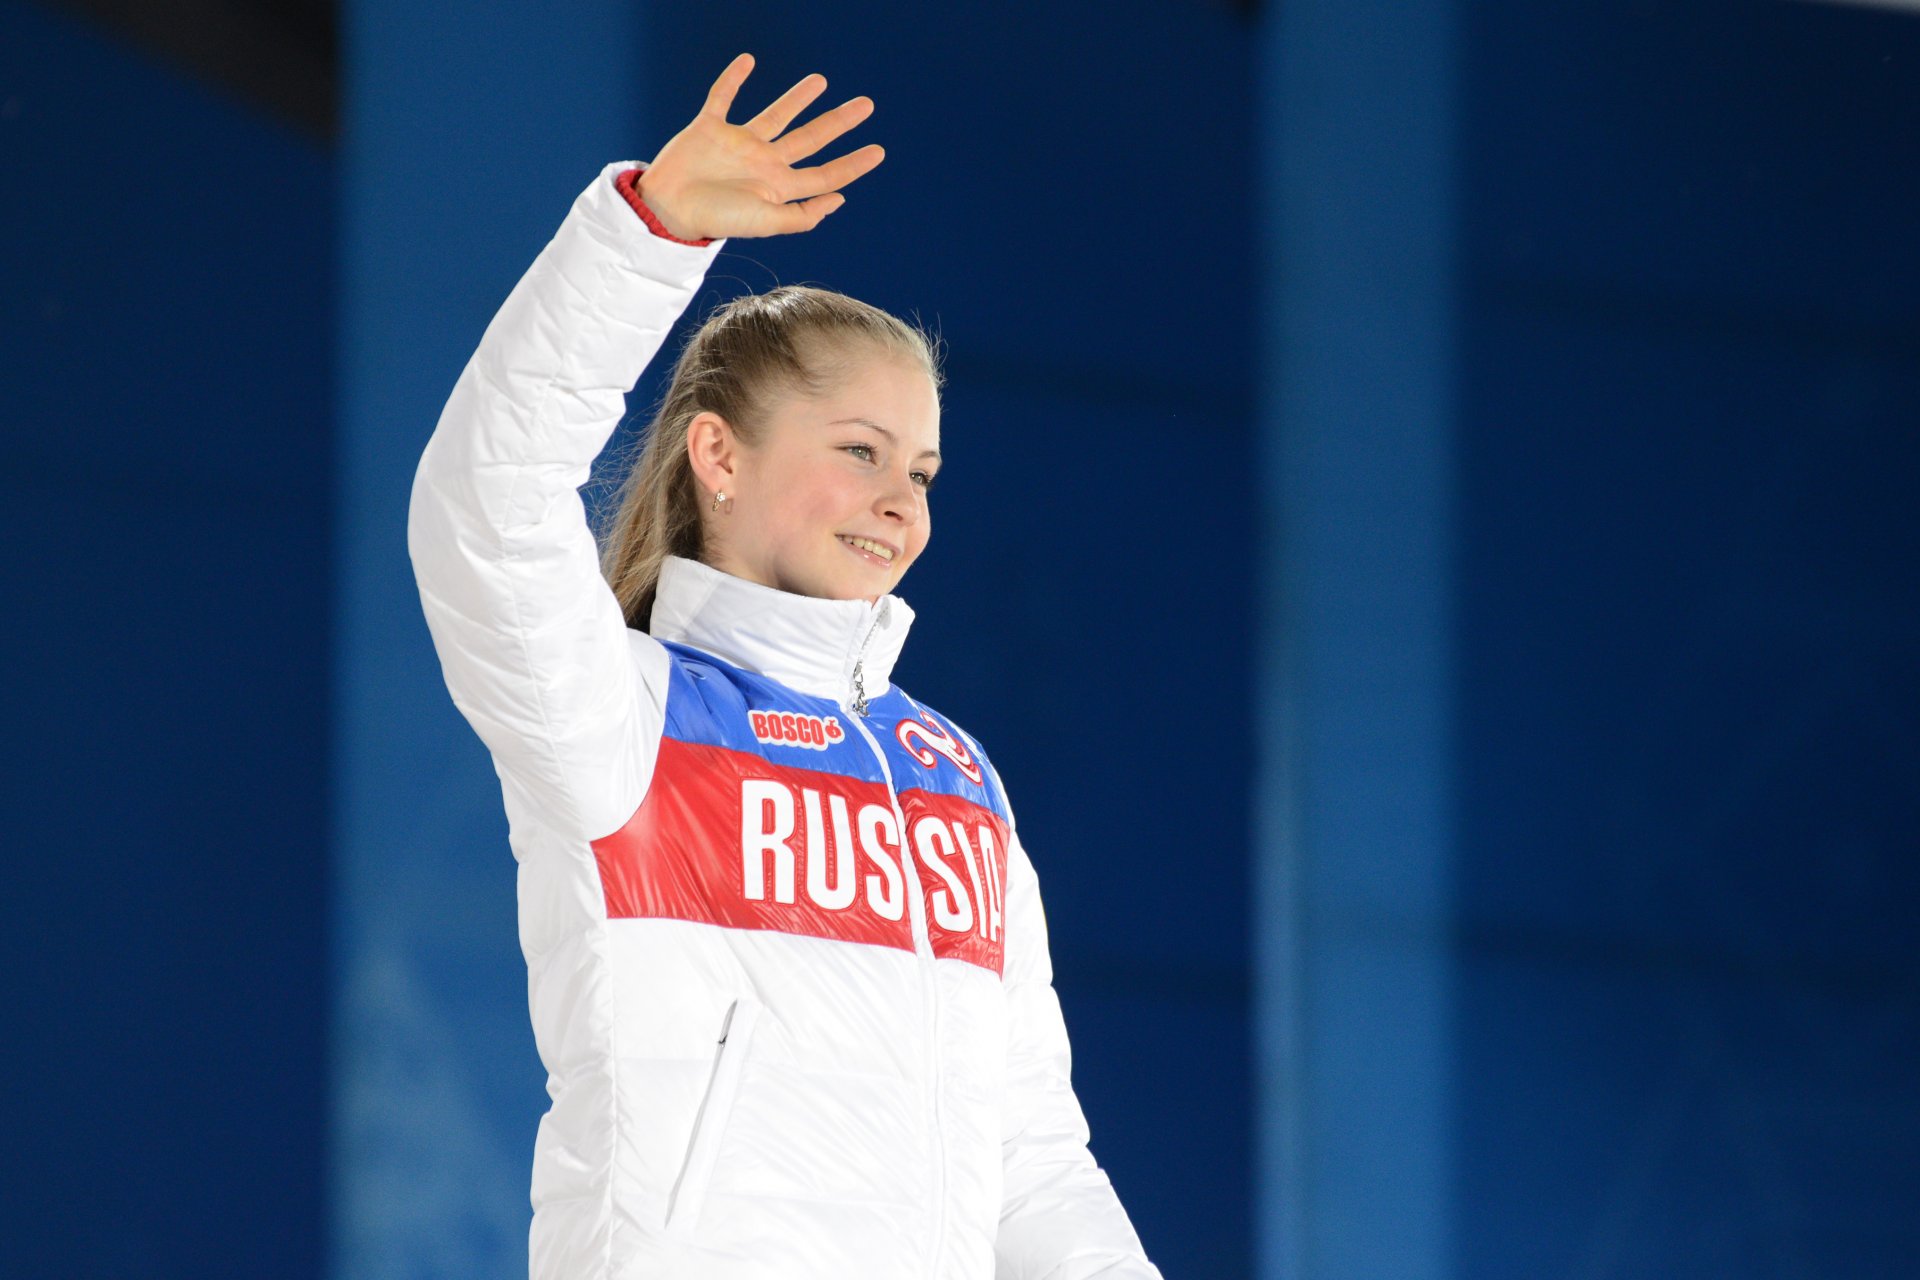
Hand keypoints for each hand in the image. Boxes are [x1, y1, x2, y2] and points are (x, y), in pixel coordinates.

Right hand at [638, 53, 884, 240]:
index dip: (852, 164)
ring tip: (821, 81)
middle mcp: (764, 163)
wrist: (669, 209)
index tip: (879, 151)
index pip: (825, 174)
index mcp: (779, 187)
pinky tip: (747, 61)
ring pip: (777, 115)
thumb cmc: (718, 220)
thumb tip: (839, 199)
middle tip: (866, 105)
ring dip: (798, 97)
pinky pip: (723, 97)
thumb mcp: (766, 223)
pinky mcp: (710, 127)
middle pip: (810, 138)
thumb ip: (803, 216)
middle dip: (839, 122)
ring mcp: (738, 143)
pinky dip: (733, 79)